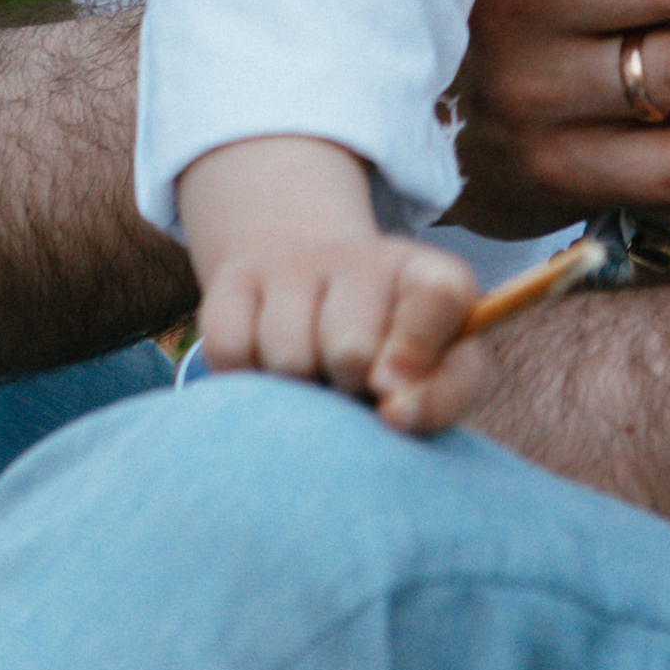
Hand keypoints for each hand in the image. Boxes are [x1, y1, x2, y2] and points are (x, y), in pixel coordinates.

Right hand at [197, 234, 490, 432]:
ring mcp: (297, 261)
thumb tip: (395, 412)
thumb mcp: (439, 377)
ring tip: (314, 377)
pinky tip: (269, 368)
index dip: (415, 349)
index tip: (389, 391)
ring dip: (299, 389)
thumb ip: (438, 397)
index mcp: (429, 277)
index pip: (438, 294)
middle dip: (350, 388)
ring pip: (288, 355)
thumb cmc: (392, 362)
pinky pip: (230, 351)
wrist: (323, 313)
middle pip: (351, 346)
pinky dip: (246, 379)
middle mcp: (364, 257)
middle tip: (353, 388)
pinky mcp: (238, 277)